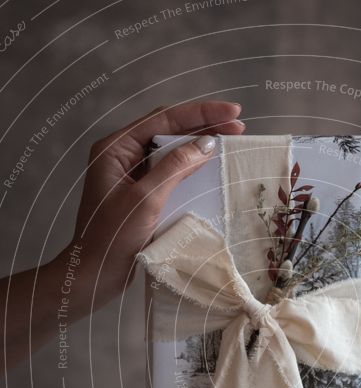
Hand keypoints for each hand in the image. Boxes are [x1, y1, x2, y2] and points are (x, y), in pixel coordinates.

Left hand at [55, 100, 243, 316]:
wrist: (94, 276)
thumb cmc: (111, 239)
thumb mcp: (144, 201)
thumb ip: (174, 168)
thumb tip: (206, 143)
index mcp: (114, 148)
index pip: (162, 119)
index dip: (199, 113)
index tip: (231, 111)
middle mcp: (121, 155)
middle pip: (168, 130)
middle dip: (202, 125)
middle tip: (238, 123)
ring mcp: (131, 174)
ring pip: (170, 150)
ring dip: (199, 144)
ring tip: (230, 138)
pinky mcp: (140, 193)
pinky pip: (169, 171)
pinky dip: (191, 167)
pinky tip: (210, 165)